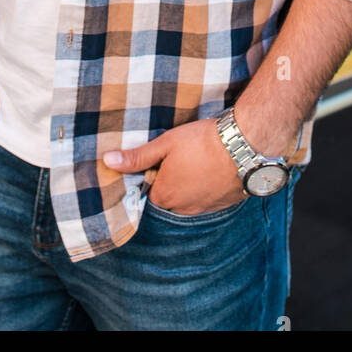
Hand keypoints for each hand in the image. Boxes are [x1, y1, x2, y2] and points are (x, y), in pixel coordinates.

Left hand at [102, 117, 245, 215]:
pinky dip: (205, 190)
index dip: (152, 175)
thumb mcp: (165, 143)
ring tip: (195, 163)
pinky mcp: (223, 205)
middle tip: (178, 160)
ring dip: (187, 187)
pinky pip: (206, 201)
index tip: (159, 160)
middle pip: (167, 199)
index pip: (148, 193)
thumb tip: (107, 161)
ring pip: (187, 201)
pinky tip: (210, 171)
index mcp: (165, 195)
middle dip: (169, 184)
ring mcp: (205, 209)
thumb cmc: (201, 142)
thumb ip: (137, 157)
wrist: (244, 146)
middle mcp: (183, 209)